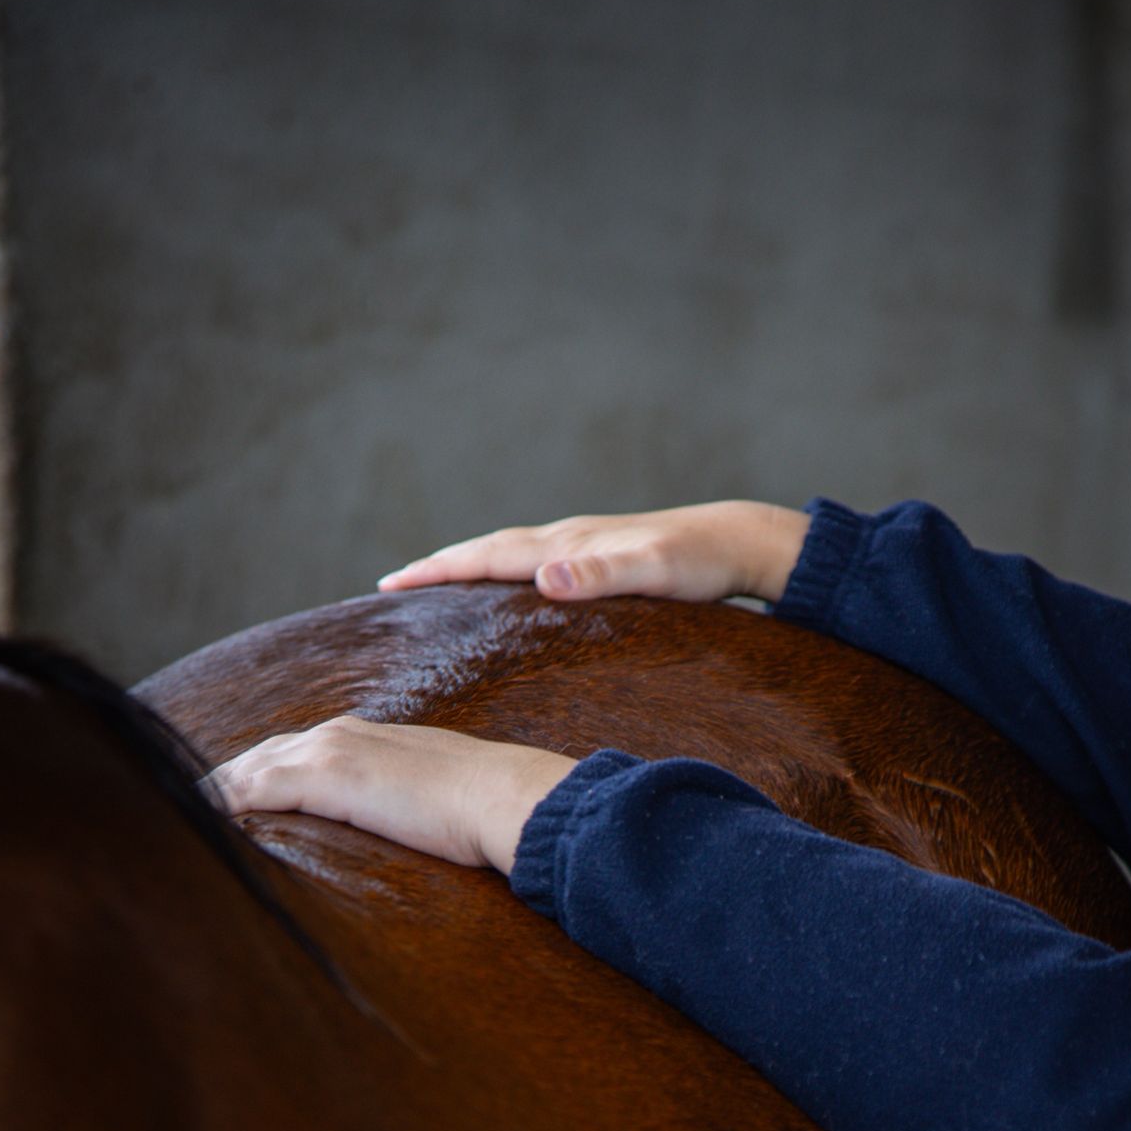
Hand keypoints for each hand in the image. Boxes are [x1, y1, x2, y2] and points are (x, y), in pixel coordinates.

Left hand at [205, 715, 576, 874]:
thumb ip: (408, 811)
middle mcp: (338, 735)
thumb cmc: (488, 811)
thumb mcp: (435, 805)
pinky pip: (251, 791)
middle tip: (176, 817)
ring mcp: (329, 751)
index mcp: (364, 738)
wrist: (509, 797)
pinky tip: (194, 830)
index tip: (222, 807)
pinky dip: (219, 807)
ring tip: (173, 829)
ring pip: (244, 772)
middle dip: (217, 786)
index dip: (250, 780)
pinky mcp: (326, 775)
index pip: (287, 757)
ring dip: (209, 800)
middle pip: (254, 759)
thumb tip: (408, 842)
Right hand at [377, 500, 809, 605]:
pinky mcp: (601, 558)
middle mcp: (569, 539)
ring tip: (433, 587)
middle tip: (390, 586)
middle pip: (488, 549)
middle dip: (438, 567)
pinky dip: (505, 574)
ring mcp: (584, 546)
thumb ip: (601, 576)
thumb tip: (544, 578)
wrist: (740, 544)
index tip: (390, 583)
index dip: (438, 570)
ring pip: (510, 554)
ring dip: (468, 567)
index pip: (488, 555)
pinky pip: (535, 564)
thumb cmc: (700, 565)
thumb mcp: (654, 573)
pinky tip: (508, 591)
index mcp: (568, 545)